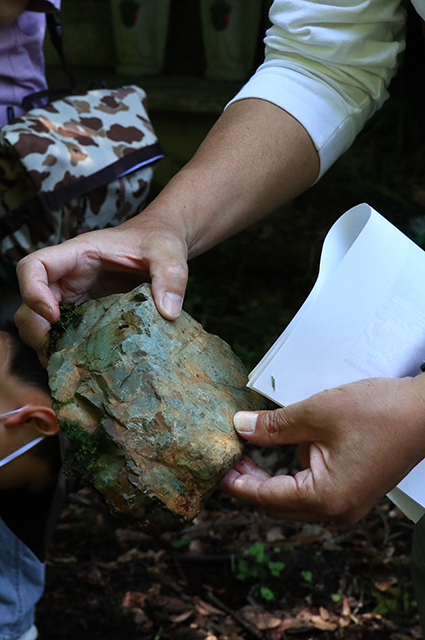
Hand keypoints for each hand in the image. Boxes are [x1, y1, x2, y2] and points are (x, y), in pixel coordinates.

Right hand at [15, 218, 188, 355]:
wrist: (163, 248)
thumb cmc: (159, 242)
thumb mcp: (169, 254)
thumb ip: (171, 277)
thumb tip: (168, 312)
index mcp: (78, 255)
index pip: (34, 267)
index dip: (32, 291)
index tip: (52, 315)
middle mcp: (68, 277)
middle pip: (29, 303)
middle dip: (36, 330)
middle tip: (56, 353)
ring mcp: (75, 298)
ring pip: (41, 324)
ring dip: (48, 346)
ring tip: (70, 365)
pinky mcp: (86, 316)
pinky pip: (66, 335)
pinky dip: (67, 352)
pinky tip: (84, 367)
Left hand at [221, 376, 424, 523]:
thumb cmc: (379, 412)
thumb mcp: (317, 413)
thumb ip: (274, 426)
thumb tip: (239, 428)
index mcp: (325, 499)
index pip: (264, 497)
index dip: (236, 483)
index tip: (214, 469)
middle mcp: (336, 510)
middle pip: (277, 501)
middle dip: (251, 478)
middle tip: (229, 453)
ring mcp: (347, 502)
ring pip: (294, 493)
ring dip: (272, 472)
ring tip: (251, 445)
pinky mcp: (354, 488)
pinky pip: (313, 484)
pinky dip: (295, 467)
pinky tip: (290, 441)